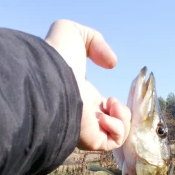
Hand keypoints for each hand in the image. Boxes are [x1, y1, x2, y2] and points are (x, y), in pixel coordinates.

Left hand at [45, 20, 130, 150]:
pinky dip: (119, 127)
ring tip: (112, 104)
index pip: (102, 111)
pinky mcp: (92, 140)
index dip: (114, 105)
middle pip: (112, 125)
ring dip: (123, 118)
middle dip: (121, 113)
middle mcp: (84, 117)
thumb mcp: (73, 33)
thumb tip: (112, 64)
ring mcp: (88, 130)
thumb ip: (94, 40)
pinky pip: (115, 141)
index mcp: (80, 99)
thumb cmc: (57, 57)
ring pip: (117, 134)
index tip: (112, 97)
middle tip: (112, 101)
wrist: (51, 77)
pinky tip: (106, 114)